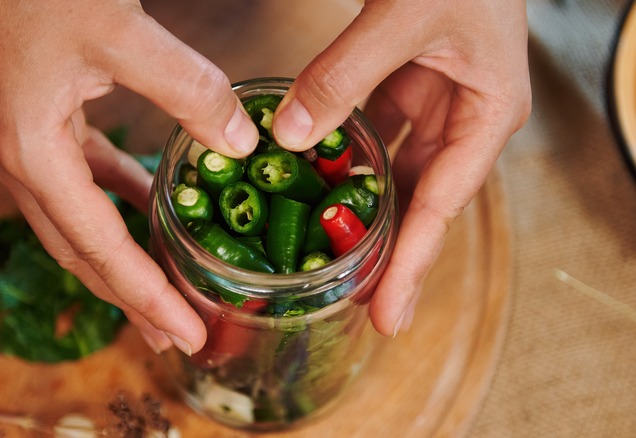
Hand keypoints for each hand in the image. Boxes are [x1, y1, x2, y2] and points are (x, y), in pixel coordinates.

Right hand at [0, 0, 259, 353]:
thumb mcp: (120, 33)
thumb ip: (187, 91)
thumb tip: (239, 146)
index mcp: (31, 154)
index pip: (99, 247)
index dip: (147, 295)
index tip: (187, 333)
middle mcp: (19, 161)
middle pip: (81, 252)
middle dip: (132, 295)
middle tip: (178, 334)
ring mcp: (23, 143)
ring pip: (78, 221)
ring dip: (122, 256)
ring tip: (164, 290)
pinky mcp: (37, 121)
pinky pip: (81, 179)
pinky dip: (117, 199)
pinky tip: (148, 203)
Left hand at [272, 0, 531, 335]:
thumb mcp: (403, 17)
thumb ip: (344, 75)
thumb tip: (290, 135)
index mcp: (486, 115)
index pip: (443, 205)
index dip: (410, 263)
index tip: (386, 314)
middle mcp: (463, 120)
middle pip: (422, 203)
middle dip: (387, 253)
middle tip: (353, 302)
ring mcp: (434, 105)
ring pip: (396, 175)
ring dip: (363, 212)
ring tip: (331, 257)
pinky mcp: (407, 87)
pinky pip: (375, 136)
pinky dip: (346, 160)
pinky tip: (317, 182)